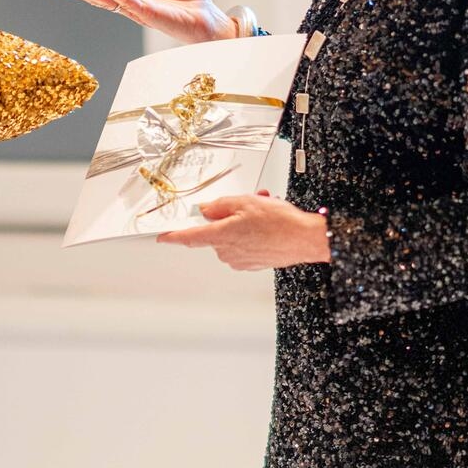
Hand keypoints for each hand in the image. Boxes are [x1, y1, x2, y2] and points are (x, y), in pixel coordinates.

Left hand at [157, 191, 330, 269]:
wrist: (305, 239)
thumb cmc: (280, 222)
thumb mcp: (246, 202)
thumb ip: (221, 206)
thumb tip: (207, 210)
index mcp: (221, 235)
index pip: (189, 237)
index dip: (173, 237)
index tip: (163, 237)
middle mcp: (227, 252)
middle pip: (215, 232)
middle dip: (228, 217)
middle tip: (248, 205)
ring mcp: (239, 260)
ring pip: (230, 237)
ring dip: (242, 224)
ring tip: (263, 214)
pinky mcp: (251, 264)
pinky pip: (243, 246)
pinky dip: (251, 235)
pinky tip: (267, 227)